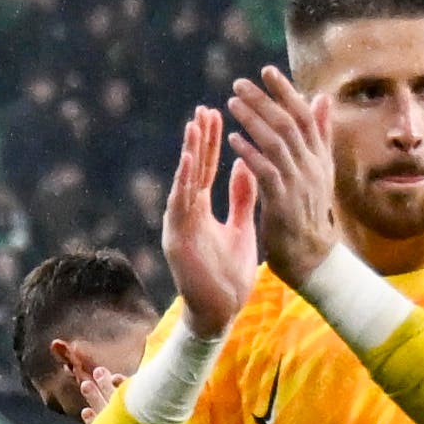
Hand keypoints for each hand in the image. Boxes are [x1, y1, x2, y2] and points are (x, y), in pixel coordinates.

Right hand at [153, 107, 258, 331]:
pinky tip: (188, 161)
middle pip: (192, 169)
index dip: (210, 142)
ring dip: (189, 154)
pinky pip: (179, 206)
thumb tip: (245, 164)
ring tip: (194, 127)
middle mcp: (185, 213)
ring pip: (183, 183)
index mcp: (200, 210)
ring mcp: (179, 226)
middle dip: (199, 140)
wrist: (220, 313)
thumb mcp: (240, 227)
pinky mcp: (177, 240)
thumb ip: (241, 197)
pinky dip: (183, 182)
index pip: (205, 168)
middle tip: (204, 109)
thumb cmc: (228, 274)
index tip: (214, 113)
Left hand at [219, 66, 345, 280]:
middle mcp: (312, 165)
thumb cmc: (310, 209)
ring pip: (276, 143)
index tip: (266, 70)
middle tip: (239, 83)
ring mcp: (299, 183)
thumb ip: (320, 133)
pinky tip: (232, 139)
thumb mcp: (320, 169)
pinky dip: (249, 152)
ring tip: (231, 103)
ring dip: (253, 120)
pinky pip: (265, 170)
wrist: (312, 255)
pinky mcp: (283, 201)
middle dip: (264, 100)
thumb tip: (322, 98)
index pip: (305, 115)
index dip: (286, 91)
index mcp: (319, 156)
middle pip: (288, 123)